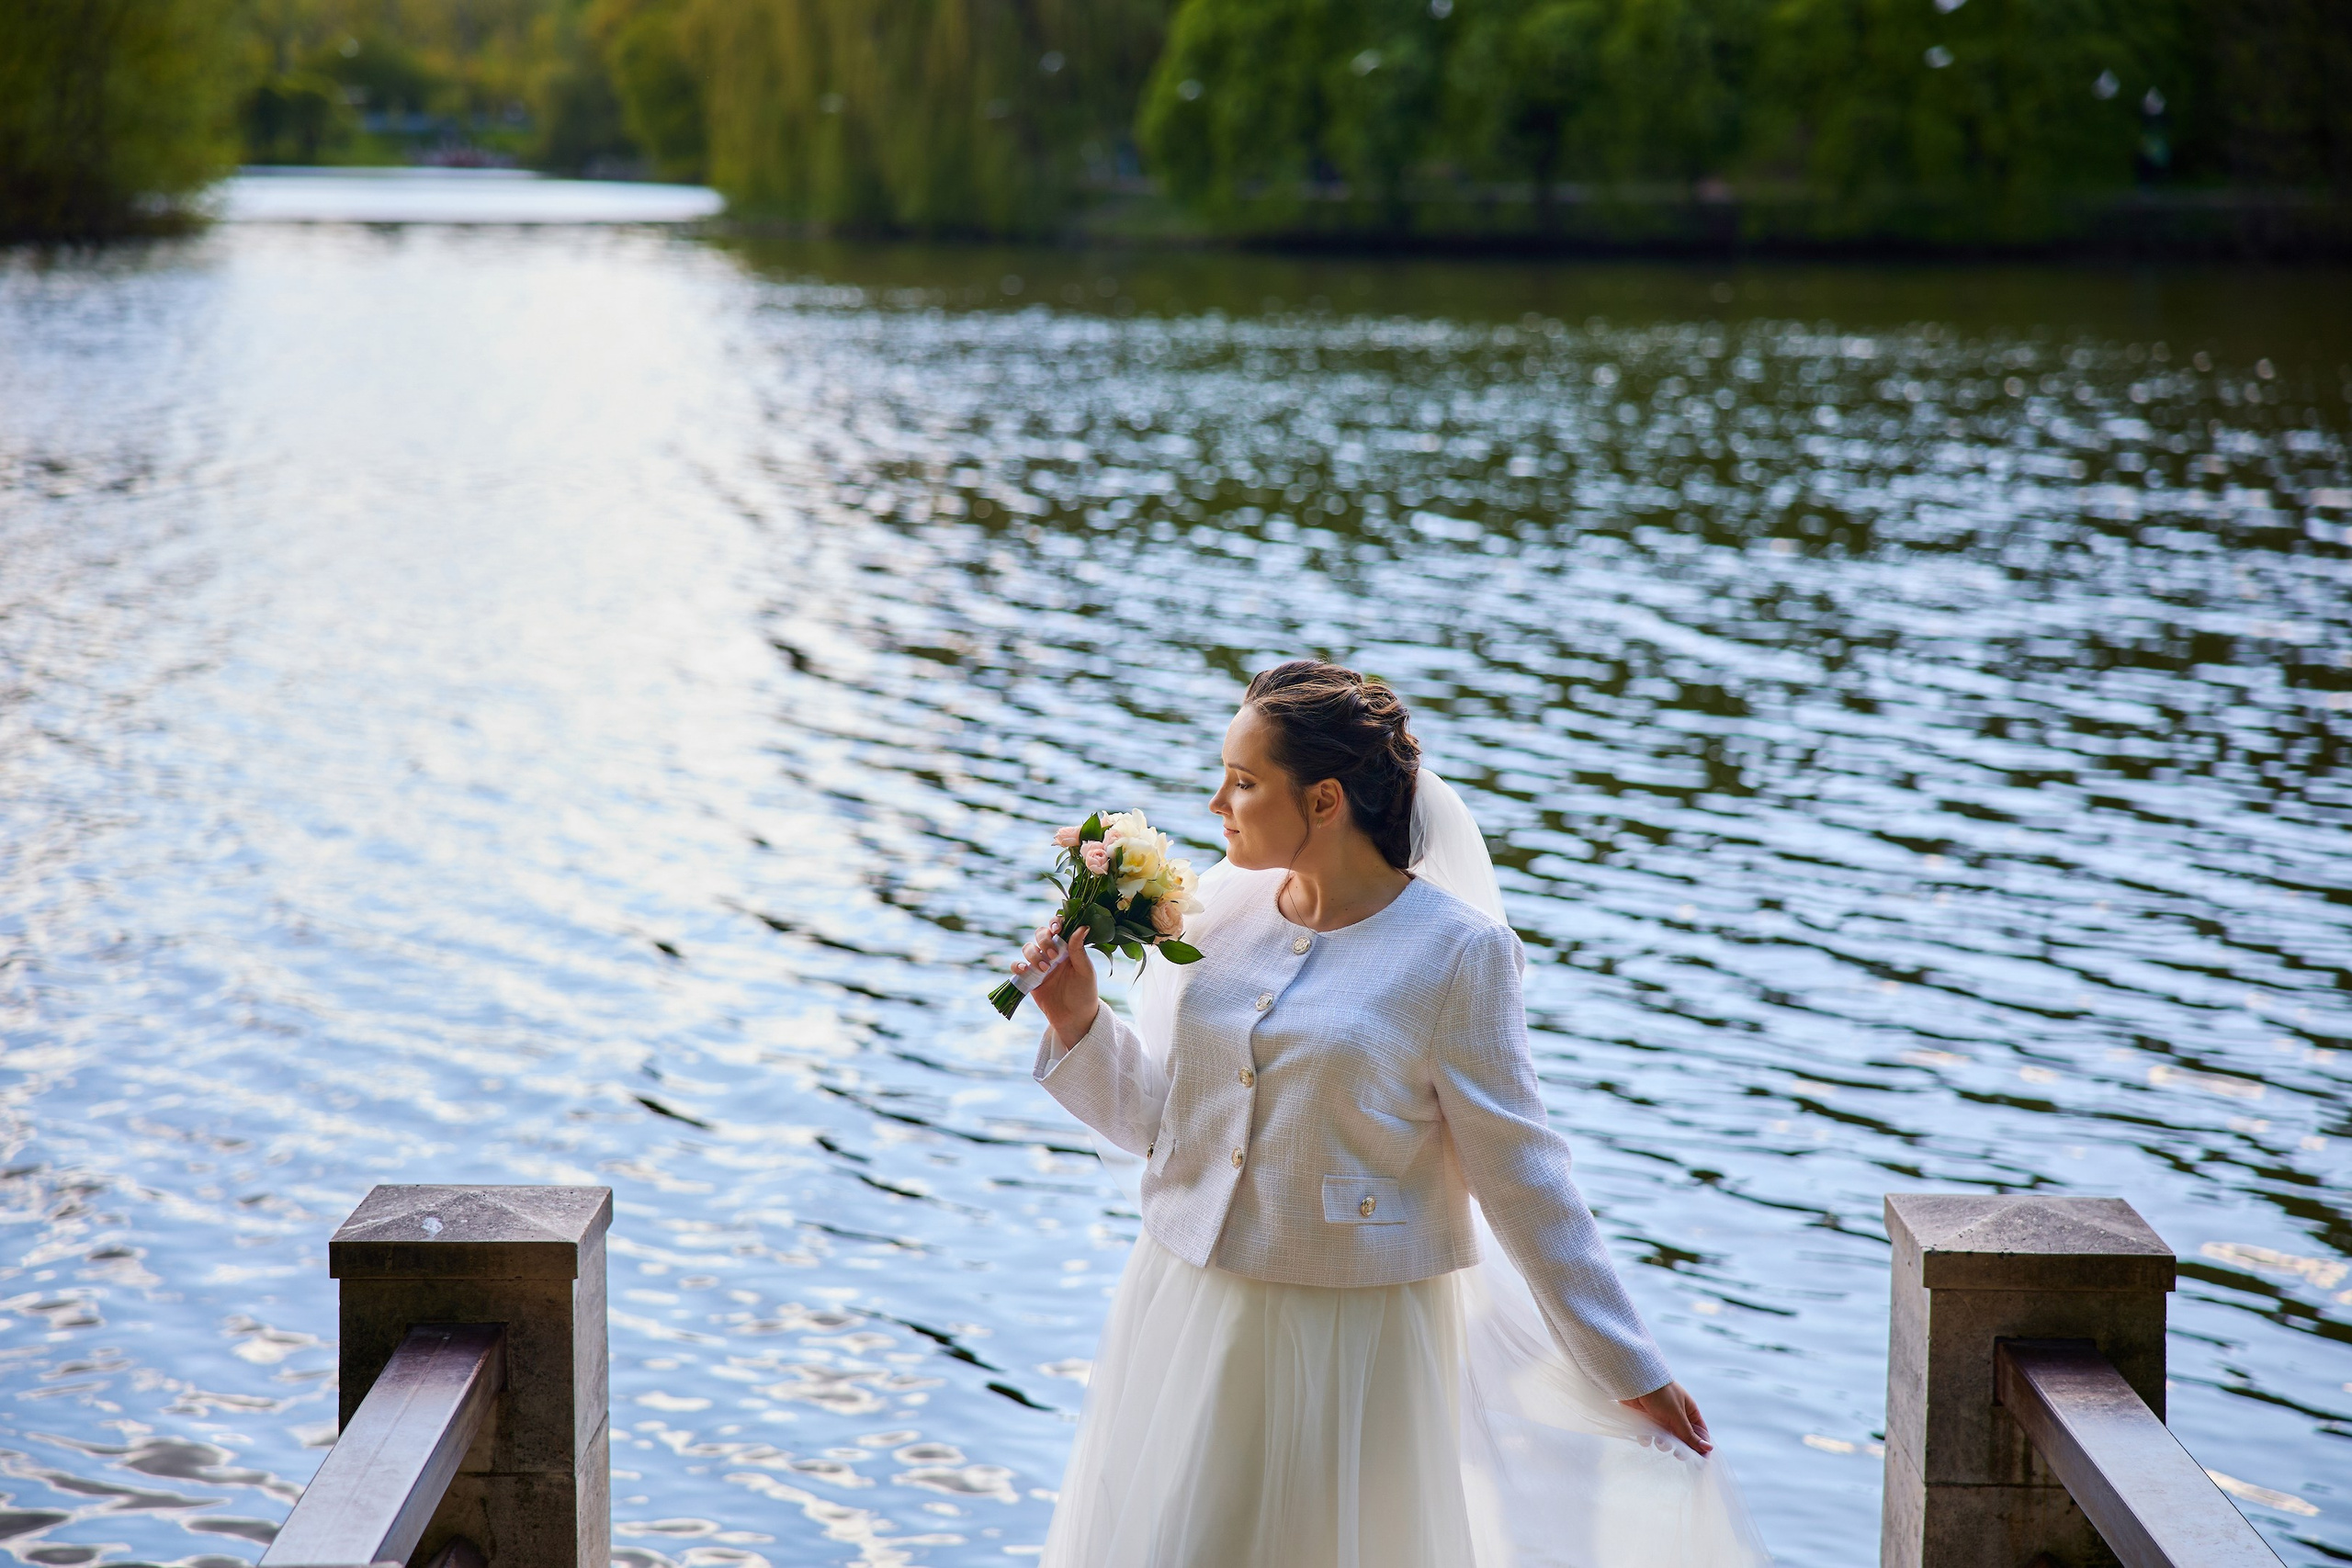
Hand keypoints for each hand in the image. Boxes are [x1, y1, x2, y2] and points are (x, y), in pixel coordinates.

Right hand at [1013, 917, 1097, 1047]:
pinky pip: (1017, 966)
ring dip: (1034, 954)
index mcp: (1068, 948)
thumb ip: (1079, 949)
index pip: (1059, 927)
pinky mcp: (1029, 979)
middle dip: (1044, 940)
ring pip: (1028, 948)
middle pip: (1040, 934)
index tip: (1057, 929)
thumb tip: (1083, 926)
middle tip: (1053, 955)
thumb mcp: (1085, 971)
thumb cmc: (1084, 993)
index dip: (1055, 923)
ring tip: (1045, 970)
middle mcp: (1052, 953)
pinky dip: (1017, 965)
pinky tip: (1025, 970)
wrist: (1074, 1018)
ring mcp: (1039, 965)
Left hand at [1620, 1381, 1711, 1455]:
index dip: (1701, 1447)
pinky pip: (1649, 1437)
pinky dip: (1647, 1439)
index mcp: (1689, 1412)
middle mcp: (1676, 1416)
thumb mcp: (1677, 1416)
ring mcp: (1661, 1419)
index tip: (1700, 1462)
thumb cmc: (1661, 1395)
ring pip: (1666, 1440)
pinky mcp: (1646, 1421)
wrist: (1635, 1382)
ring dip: (1662, 1444)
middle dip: (1681, 1448)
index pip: (1700, 1433)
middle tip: (1677, 1454)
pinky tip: (1644, 1438)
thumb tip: (1708, 1449)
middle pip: (1683, 1439)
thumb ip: (1689, 1434)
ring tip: (1658, 1440)